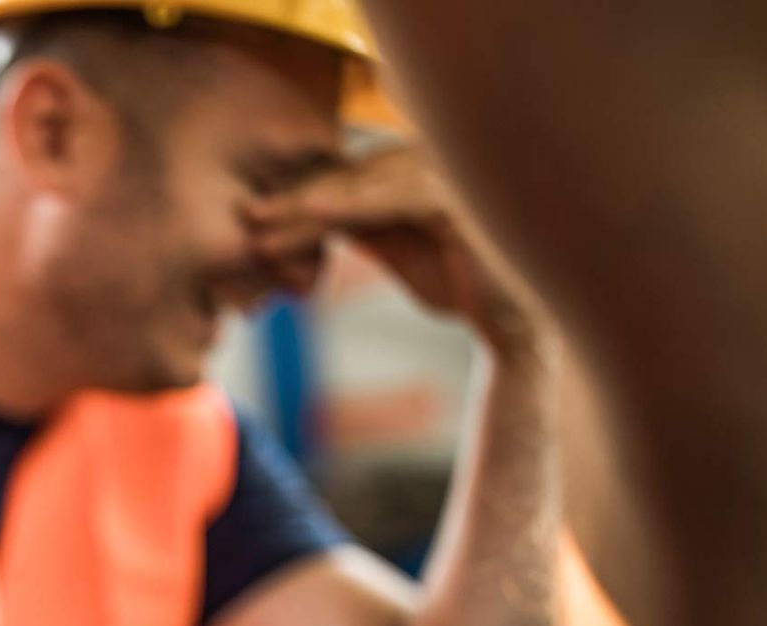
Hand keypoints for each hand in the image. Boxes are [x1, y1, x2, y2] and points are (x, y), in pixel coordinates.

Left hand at [244, 144, 539, 353]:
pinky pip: (397, 192)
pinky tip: (316, 210)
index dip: (304, 196)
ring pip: (369, 180)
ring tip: (267, 220)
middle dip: (299, 196)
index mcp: (424, 171)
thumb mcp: (401, 253)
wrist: (517, 323)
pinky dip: (355, 199)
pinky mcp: (463, 193)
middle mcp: (439, 161)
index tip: (256, 216)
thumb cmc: (461, 285)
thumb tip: (313, 214)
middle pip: (356, 173)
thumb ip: (366, 226)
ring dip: (314, 201)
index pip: (354, 178)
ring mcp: (453, 171)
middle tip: (249, 215)